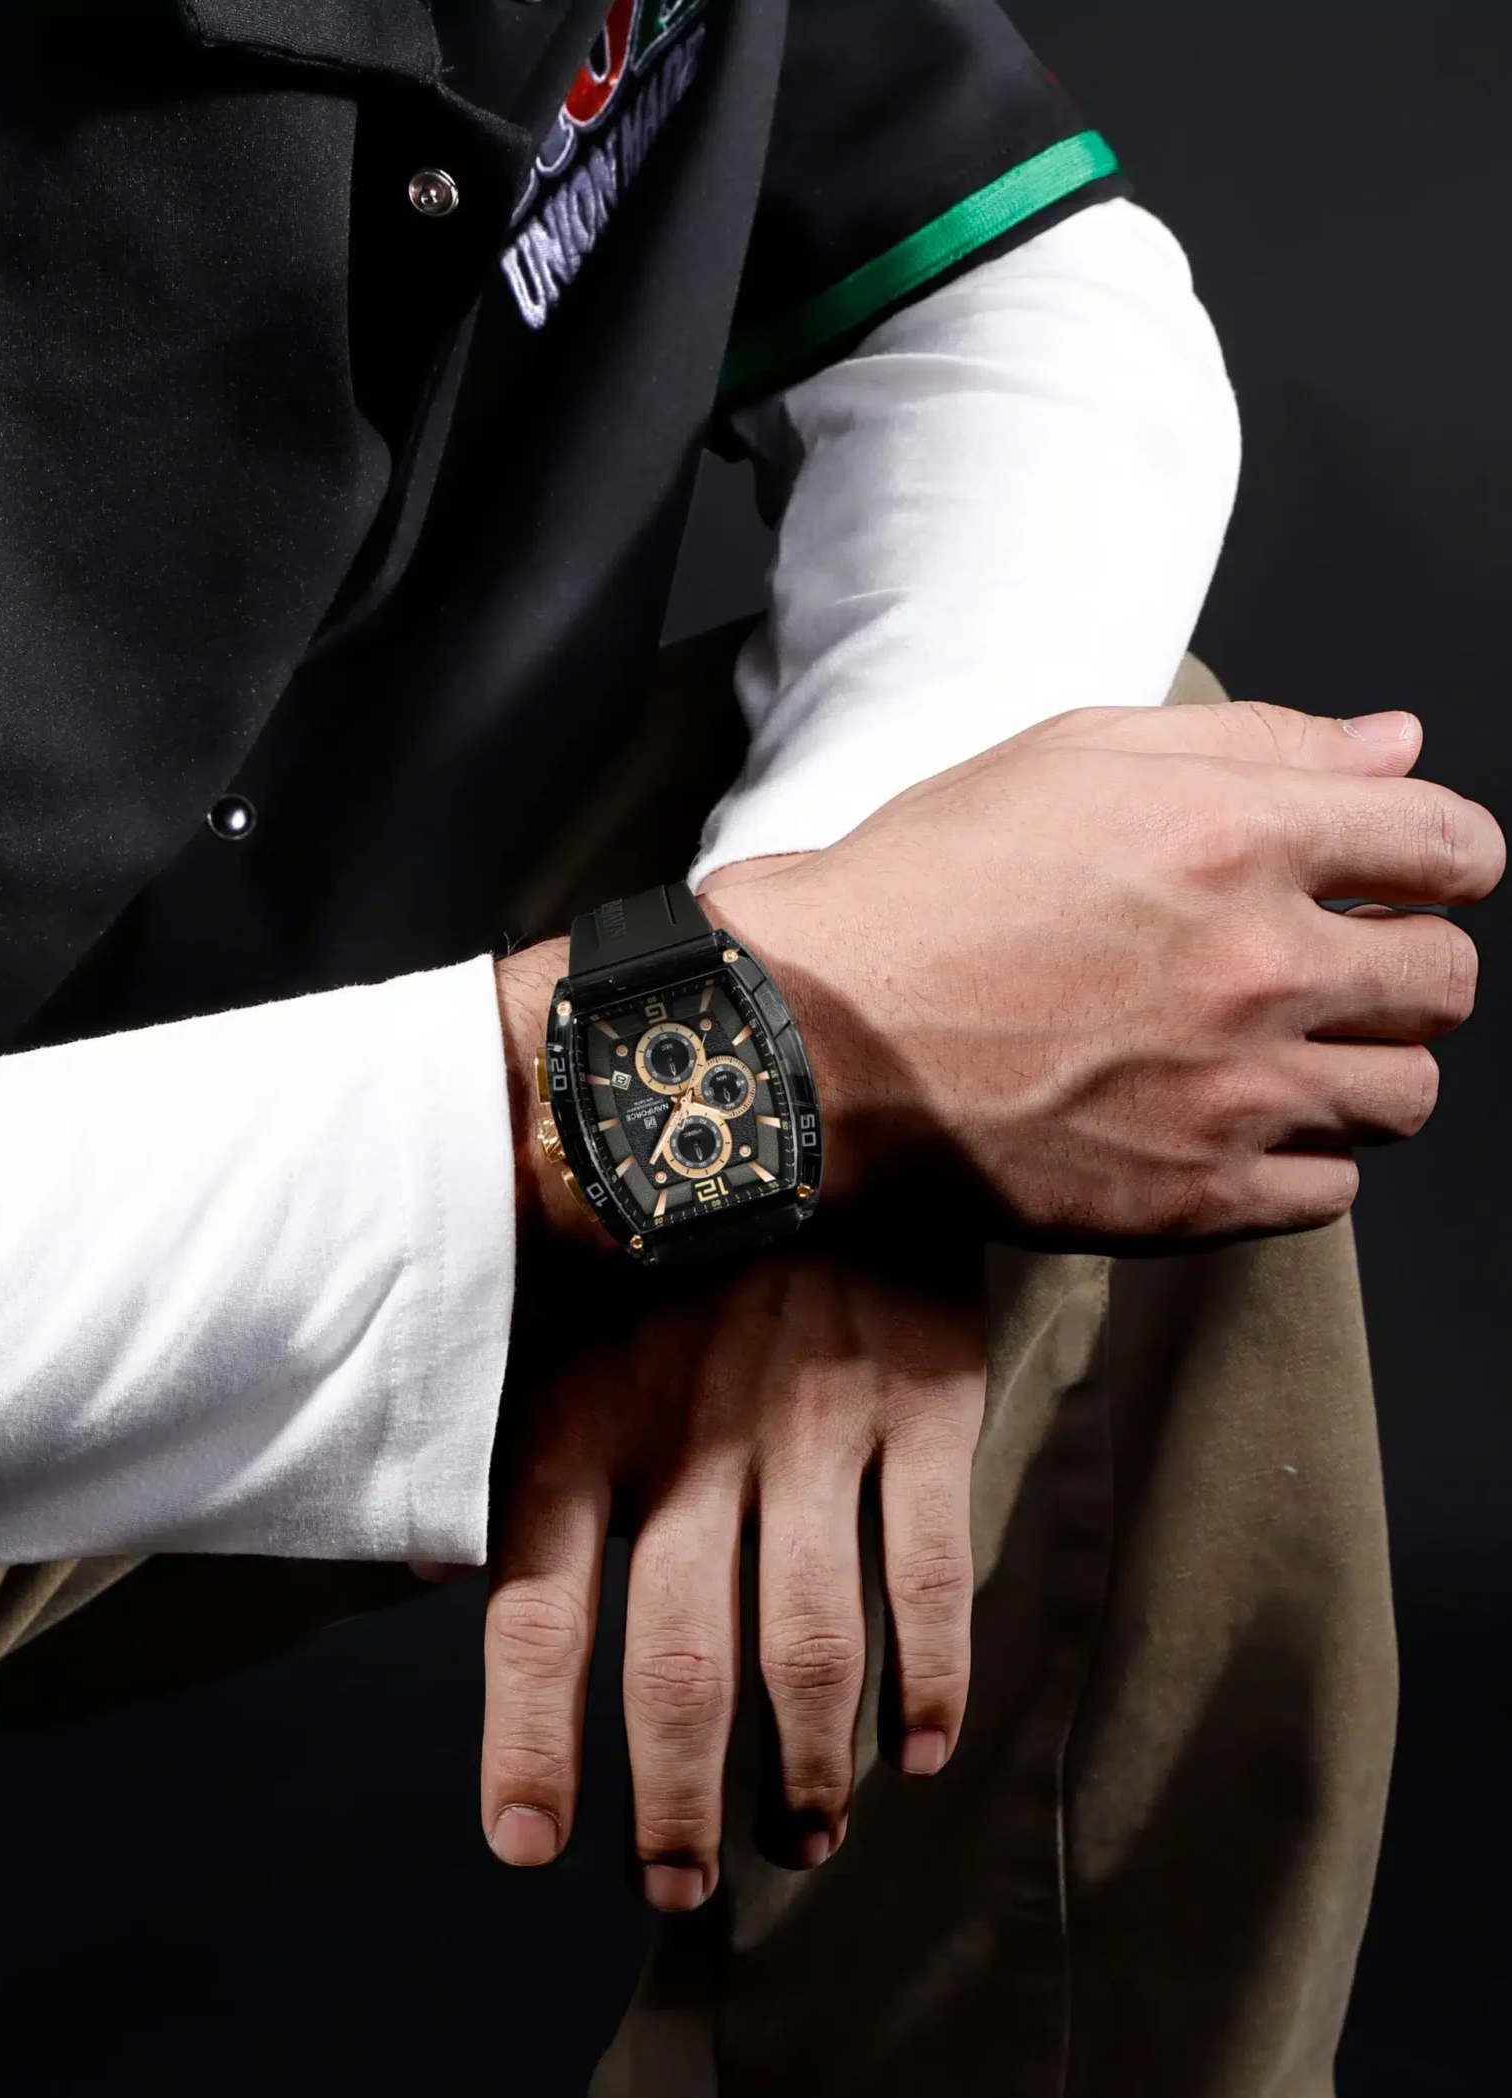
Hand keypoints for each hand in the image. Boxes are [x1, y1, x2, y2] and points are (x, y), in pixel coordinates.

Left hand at [481, 1246, 986, 1909]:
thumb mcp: (551, 1317)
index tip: (528, 1847)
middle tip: (676, 1886)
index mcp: (575, 1425)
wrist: (804, 1086)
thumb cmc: (651, 1235)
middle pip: (680, 1663)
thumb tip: (436, 1575)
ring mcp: (812, 1428)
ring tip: (799, 1841)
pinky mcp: (921, 1406)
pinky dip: (930, 1676)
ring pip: (809, 1643)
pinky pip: (930, 1571)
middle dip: (676, 1799)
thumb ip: (507, 1450)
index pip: (536, 1615)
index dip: (530, 1743)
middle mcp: (689, 1442)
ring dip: (803, 1768)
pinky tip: (919, 1750)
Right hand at [693, 701, 1500, 1240]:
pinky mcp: (1190, 1196)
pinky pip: (1328, 1194)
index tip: (1407, 876)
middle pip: (1447, 982)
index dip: (1442, 857)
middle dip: (1409, 968)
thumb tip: (1391, 747)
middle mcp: (1261, 965)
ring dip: (1366, 1071)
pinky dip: (1304, 1162)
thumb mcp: (1069, 759)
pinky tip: (1240, 1127)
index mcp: (1239, 835)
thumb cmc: (920, 888)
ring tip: (1289, 1057)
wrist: (807, 1039)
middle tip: (1338, 970)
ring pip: (1407, 1096)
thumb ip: (1250, 743)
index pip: (1450, 847)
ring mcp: (1233, 1092)